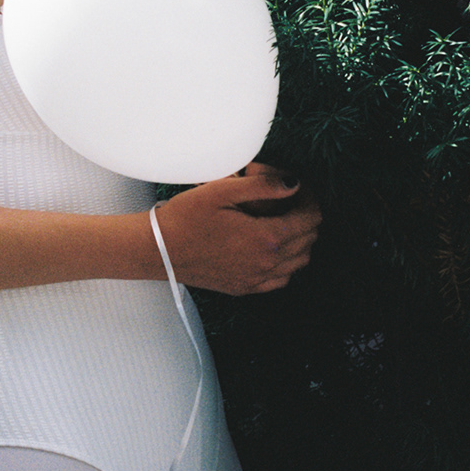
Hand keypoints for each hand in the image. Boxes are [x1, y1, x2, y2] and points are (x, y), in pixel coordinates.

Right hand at [152, 164, 321, 295]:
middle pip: (309, 239)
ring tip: (284, 220)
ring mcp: (256, 279)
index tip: (296, 187)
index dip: (309, 198)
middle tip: (290, 199)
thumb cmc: (185, 217)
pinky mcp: (244, 288)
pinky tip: (272, 248)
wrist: (158, 250)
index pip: (311, 218)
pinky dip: (287, 262)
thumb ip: (263, 185)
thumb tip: (294, 183)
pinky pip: (281, 279)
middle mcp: (266, 263)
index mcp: (266, 238)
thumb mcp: (222, 191)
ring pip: (300, 261)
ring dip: (300, 240)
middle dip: (306, 216)